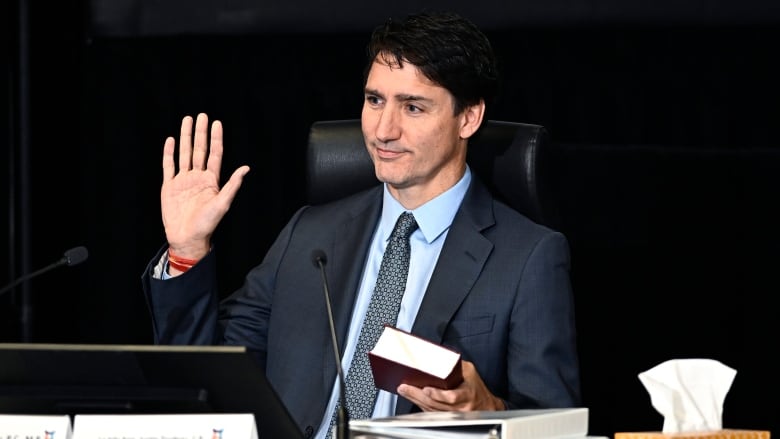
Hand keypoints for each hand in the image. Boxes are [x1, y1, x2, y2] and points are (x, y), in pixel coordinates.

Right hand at [161, 113, 249, 265]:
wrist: (187, 237)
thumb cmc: (207, 224)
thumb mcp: (223, 204)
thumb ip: (232, 185)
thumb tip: (246, 168)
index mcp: (211, 180)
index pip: (214, 154)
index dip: (216, 139)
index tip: (217, 123)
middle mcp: (197, 177)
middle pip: (199, 150)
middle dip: (200, 132)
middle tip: (201, 115)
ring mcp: (183, 181)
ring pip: (184, 153)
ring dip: (186, 137)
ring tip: (186, 121)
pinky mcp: (169, 186)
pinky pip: (169, 166)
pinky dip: (169, 153)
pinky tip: (171, 141)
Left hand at [397, 360, 504, 411]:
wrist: (486, 406)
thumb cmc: (476, 388)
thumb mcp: (470, 372)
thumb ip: (455, 365)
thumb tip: (439, 355)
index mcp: (467, 394)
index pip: (451, 397)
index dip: (438, 394)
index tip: (425, 389)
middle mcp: (459, 407)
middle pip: (435, 404)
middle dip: (417, 395)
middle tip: (405, 387)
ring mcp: (452, 415)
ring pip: (431, 410)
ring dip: (415, 400)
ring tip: (405, 390)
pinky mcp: (446, 418)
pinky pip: (431, 413)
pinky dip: (421, 405)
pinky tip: (412, 398)